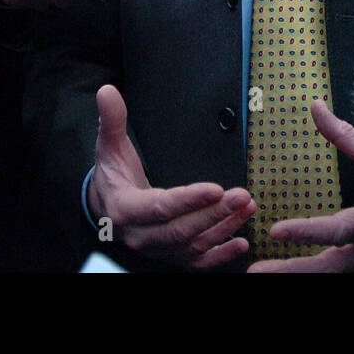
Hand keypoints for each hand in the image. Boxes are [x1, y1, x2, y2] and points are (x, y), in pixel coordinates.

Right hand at [88, 84, 253, 268]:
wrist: (106, 207)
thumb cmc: (112, 175)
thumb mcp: (108, 146)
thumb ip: (111, 120)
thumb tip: (107, 92)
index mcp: (125, 209)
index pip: (159, 207)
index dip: (188, 199)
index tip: (215, 188)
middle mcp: (141, 235)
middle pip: (182, 229)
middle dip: (214, 213)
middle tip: (241, 195)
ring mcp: (157, 249)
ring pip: (194, 244)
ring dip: (224, 227)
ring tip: (247, 207)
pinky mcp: (171, 256)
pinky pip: (197, 261)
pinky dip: (221, 255)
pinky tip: (241, 242)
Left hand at [247, 100, 353, 272]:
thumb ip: (345, 135)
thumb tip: (316, 107)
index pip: (342, 230)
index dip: (308, 231)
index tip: (276, 230)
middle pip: (334, 268)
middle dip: (293, 272)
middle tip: (255, 272)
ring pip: (339, 276)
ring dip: (302, 277)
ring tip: (264, 275)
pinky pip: (349, 275)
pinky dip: (322, 274)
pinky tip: (297, 275)